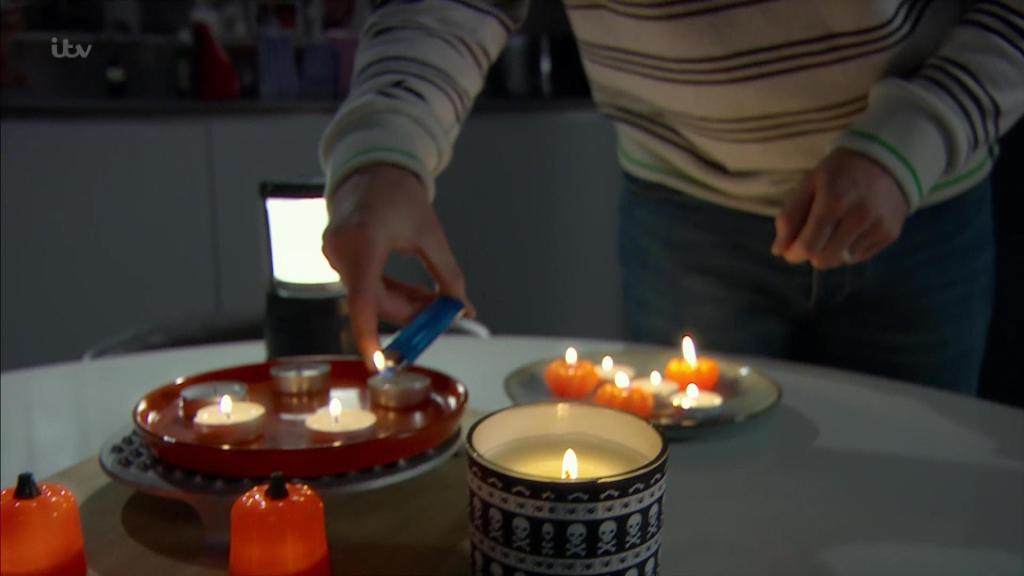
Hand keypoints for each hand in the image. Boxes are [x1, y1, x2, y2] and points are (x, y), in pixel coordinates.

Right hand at [322, 164, 472, 362]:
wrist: (371, 169)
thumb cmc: (398, 195)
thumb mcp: (430, 234)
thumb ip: (446, 274)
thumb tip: (460, 307)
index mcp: (364, 240)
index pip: (362, 298)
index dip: (370, 334)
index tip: (380, 362)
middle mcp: (342, 251)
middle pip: (374, 302)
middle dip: (410, 314)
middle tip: (444, 315)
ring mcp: (336, 255)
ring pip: (370, 298)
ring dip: (403, 305)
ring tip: (435, 300)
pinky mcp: (338, 258)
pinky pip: (364, 287)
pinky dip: (389, 294)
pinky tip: (414, 294)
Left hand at [772, 149, 907, 268]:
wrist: (885, 160)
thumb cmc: (839, 173)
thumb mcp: (808, 185)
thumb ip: (790, 217)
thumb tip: (778, 250)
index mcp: (833, 201)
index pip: (808, 246)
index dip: (794, 254)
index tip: (790, 250)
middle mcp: (859, 216)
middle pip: (824, 259)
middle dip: (811, 254)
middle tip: (810, 240)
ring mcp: (877, 227)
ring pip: (841, 261)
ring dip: (830, 252)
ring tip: (833, 231)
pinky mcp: (889, 234)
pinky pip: (859, 257)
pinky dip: (848, 250)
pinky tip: (850, 231)